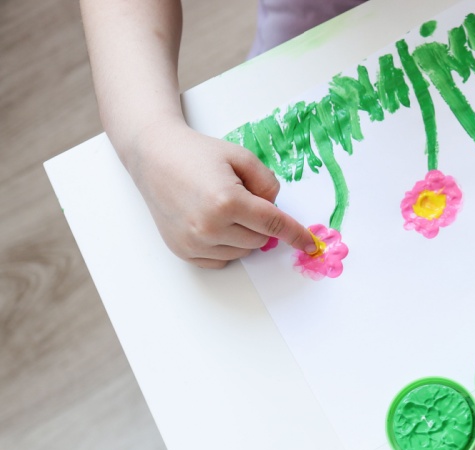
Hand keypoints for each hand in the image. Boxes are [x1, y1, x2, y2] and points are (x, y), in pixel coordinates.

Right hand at [123, 120, 315, 267]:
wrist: (153, 157)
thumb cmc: (198, 154)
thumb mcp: (242, 157)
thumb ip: (269, 184)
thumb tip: (276, 211)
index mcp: (227, 202)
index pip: (274, 225)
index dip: (296, 235)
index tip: (311, 245)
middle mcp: (209, 227)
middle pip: (260, 240)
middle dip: (259, 223)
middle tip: (239, 197)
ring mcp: (193, 243)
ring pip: (242, 252)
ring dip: (242, 235)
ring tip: (220, 207)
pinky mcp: (183, 251)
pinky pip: (221, 260)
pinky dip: (225, 246)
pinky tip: (211, 223)